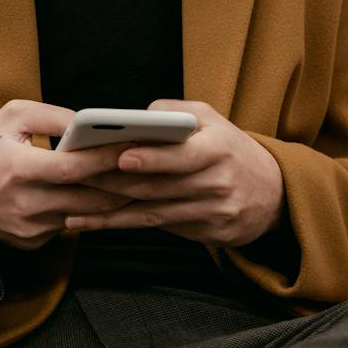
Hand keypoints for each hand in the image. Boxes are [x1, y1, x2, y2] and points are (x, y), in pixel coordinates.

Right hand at [0, 99, 131, 249]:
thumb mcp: (11, 116)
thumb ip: (53, 116)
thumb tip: (91, 122)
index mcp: (19, 170)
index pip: (75, 168)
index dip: (108, 158)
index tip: (138, 145)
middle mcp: (27, 205)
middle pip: (90, 199)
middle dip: (126, 184)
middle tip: (157, 168)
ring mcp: (31, 229)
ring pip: (87, 217)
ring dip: (116, 201)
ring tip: (144, 182)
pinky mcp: (33, 242)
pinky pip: (71, 226)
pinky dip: (91, 212)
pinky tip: (111, 197)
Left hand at [68, 100, 285, 248]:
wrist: (273, 193)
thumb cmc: (232, 149)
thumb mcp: (214, 120)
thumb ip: (177, 112)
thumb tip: (139, 115)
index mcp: (219, 150)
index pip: (183, 155)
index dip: (152, 158)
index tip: (121, 156)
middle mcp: (217, 184)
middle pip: (159, 187)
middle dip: (115, 183)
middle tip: (77, 178)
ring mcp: (212, 213)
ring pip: (153, 213)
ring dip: (111, 211)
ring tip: (74, 207)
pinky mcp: (206, 236)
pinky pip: (159, 229)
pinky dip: (124, 225)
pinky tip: (94, 223)